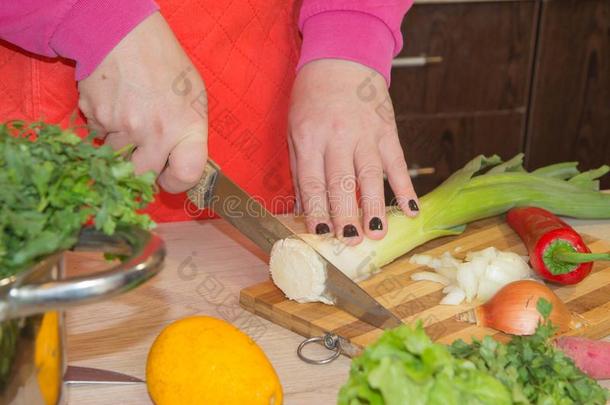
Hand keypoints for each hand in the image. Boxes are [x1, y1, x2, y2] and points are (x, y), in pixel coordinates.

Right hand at [78, 12, 206, 192]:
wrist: (123, 33)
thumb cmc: (166, 63)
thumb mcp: (195, 96)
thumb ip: (190, 133)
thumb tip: (182, 165)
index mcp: (187, 126)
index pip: (187, 175)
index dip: (178, 181)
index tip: (170, 175)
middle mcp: (156, 132)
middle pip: (143, 175)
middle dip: (143, 168)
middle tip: (145, 150)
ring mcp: (123, 127)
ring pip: (118, 156)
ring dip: (122, 145)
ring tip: (131, 114)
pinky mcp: (96, 118)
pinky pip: (99, 136)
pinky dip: (105, 127)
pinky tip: (115, 104)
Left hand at [288, 59, 418, 244]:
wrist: (341, 60)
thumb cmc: (312, 100)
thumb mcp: (295, 131)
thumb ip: (301, 171)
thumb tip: (302, 210)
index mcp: (310, 137)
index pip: (313, 181)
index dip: (317, 209)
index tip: (321, 234)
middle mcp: (338, 137)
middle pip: (343, 182)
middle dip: (346, 214)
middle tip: (350, 241)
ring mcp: (366, 133)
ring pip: (371, 176)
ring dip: (375, 206)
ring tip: (377, 233)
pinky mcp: (387, 131)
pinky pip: (397, 163)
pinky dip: (406, 187)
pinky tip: (413, 209)